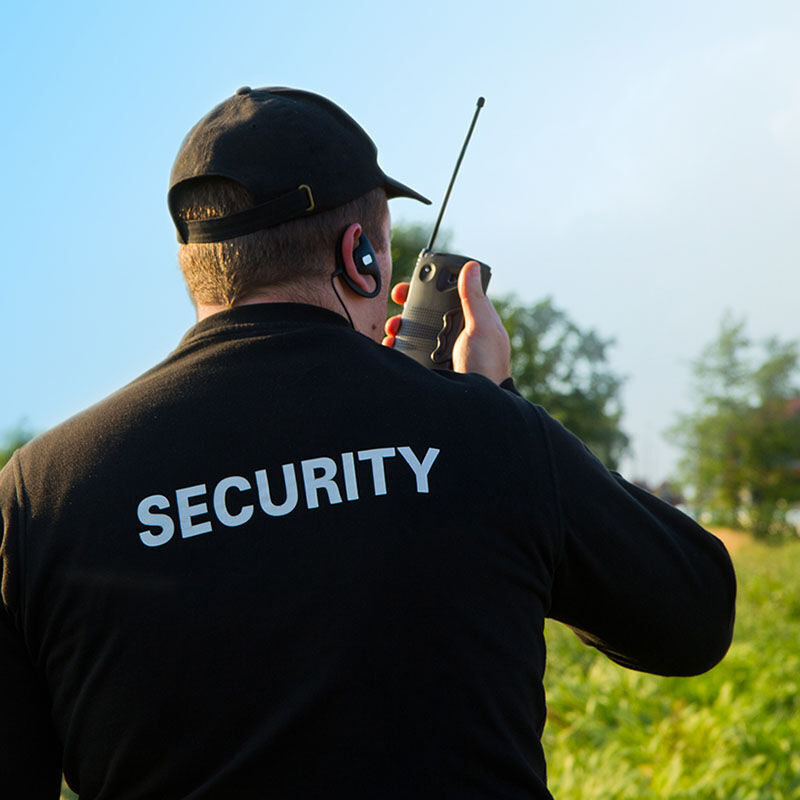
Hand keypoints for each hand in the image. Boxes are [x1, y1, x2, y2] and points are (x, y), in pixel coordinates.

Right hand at [383, 262, 510, 384]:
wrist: (476, 406)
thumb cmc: (488, 366)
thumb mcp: (482, 328)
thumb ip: (474, 299)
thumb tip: (471, 267)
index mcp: (471, 321)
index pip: (447, 296)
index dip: (429, 288)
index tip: (412, 284)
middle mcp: (454, 334)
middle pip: (426, 312)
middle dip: (409, 306)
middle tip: (397, 303)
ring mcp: (440, 351)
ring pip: (414, 332)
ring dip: (399, 326)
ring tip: (393, 328)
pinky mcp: (428, 367)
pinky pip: (407, 352)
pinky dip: (396, 347)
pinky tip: (390, 345)